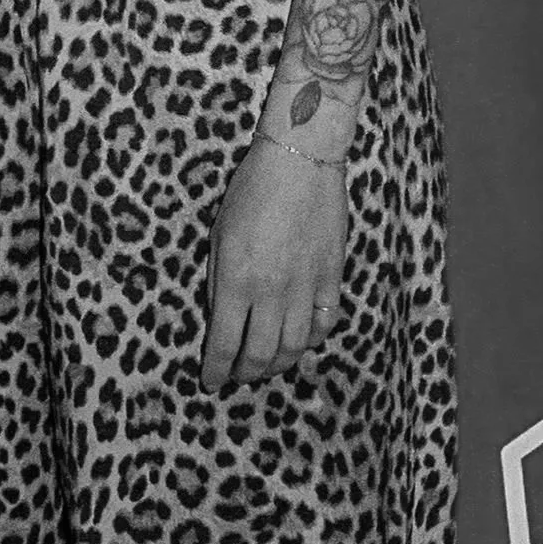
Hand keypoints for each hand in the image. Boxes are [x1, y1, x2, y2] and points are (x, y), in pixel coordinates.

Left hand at [200, 136, 346, 392]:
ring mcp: (307, 287)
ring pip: (294, 346)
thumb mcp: (219, 234)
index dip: (216, 369)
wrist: (300, 161)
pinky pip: (323, 324)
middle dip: (245, 374)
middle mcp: (273, 290)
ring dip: (277, 364)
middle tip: (235, 377)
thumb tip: (221, 319)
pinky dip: (310, 341)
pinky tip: (298, 342)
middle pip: (260, 354)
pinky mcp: (332, 278)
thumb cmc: (251, 190)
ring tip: (264, 367)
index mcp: (238, 279)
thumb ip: (220, 281)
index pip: (224, 342)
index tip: (210, 381)